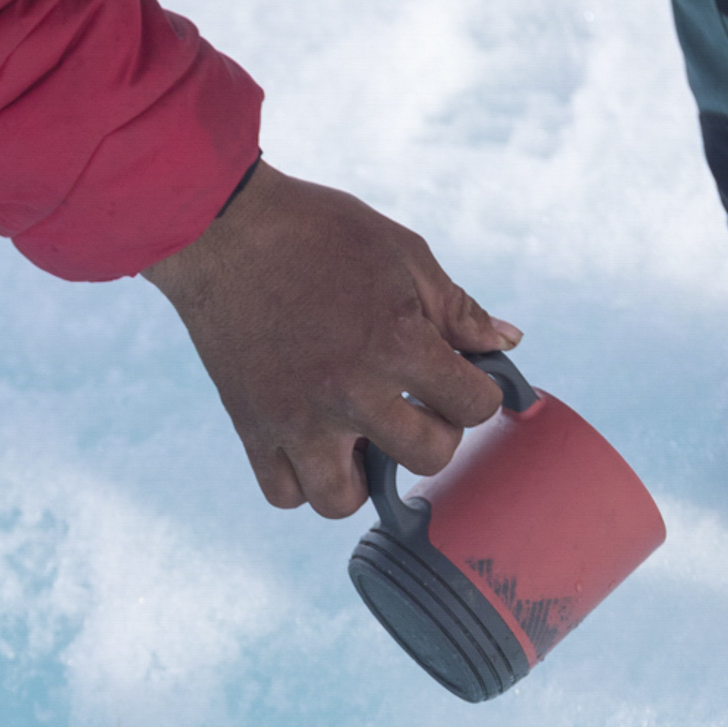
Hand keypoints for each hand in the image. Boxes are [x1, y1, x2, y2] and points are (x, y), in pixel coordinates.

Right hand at [141, 164, 521, 519]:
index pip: (475, 406)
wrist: (220, 226)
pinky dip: (302, 481)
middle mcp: (349, 393)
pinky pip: (284, 494)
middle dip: (434, 433)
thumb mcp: (402, 253)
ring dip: (364, 478)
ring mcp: (296, 419)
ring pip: (344, 501)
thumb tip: (507, 342)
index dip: (479, 391)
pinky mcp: (251, 427)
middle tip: (416, 404)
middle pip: (427, 458)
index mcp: (396, 344)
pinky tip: (314, 445)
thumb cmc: (317, 231)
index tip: (460, 377)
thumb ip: (457, 308)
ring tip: (361, 439)